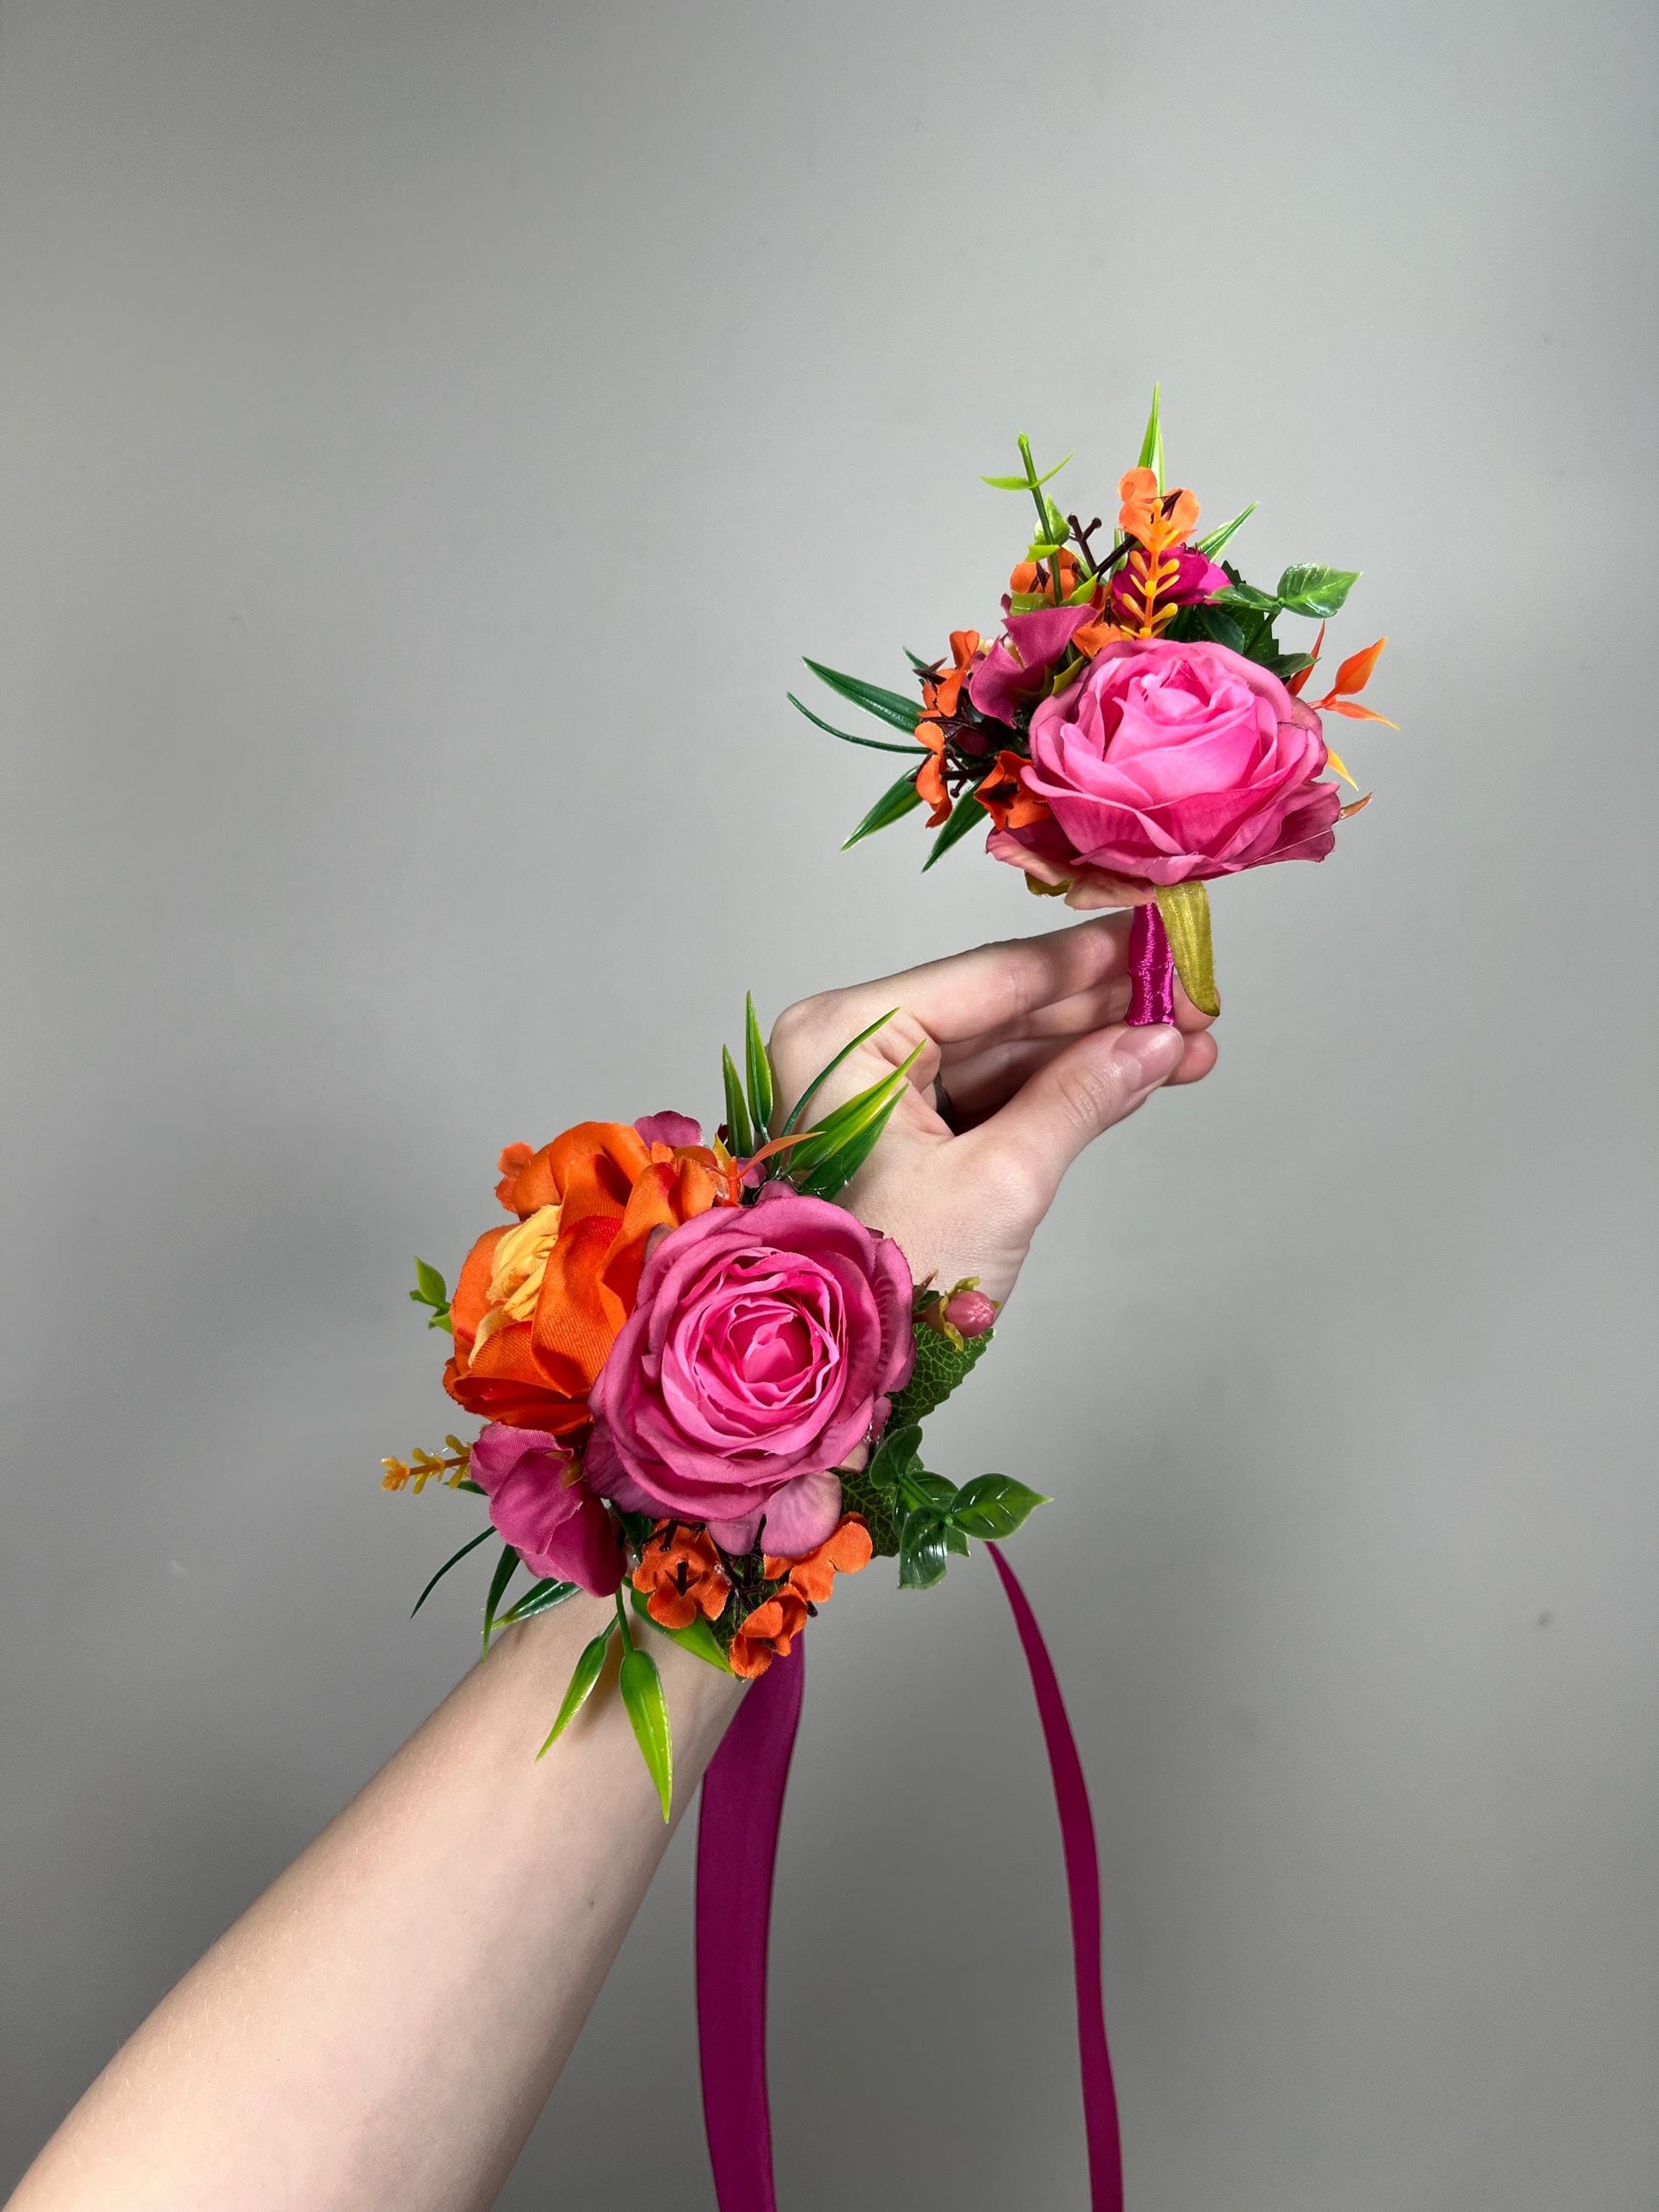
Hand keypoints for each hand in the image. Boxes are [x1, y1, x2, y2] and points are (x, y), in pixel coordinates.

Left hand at [767, 915, 1217, 1306]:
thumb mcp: (998, 1183)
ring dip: (1094, 1054)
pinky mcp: (896, 1136)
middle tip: (1193, 1003)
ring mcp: (869, 1093)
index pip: (988, 975)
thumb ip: (1080, 1098)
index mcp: (842, 1037)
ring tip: (1187, 1049)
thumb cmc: (883, 1285)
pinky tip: (1133, 1080)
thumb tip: (1156, 1042)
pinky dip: (1059, 1093)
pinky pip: (988, 1095)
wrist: (830, 1378)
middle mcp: (847, 1050)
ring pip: (1003, 1053)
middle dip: (1103, 1011)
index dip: (1087, 960)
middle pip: (999, 1009)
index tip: (1161, 940)